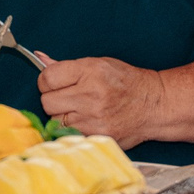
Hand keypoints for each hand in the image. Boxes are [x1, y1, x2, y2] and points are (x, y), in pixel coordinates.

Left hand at [38, 56, 167, 146]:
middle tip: (67, 96)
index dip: (47, 81)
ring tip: (80, 109)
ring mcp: (93, 118)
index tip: (54, 82)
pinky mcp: (96, 135)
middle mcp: (91, 95)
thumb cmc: (126, 82)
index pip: (47, 78)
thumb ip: (67, 65)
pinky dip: (73, 128)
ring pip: (55, 120)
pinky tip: (86, 120)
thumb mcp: (99, 64)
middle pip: (47, 101)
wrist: (154, 105)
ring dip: (62, 115)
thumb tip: (39, 58)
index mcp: (90, 71)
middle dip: (53, 98)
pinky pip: (69, 133)